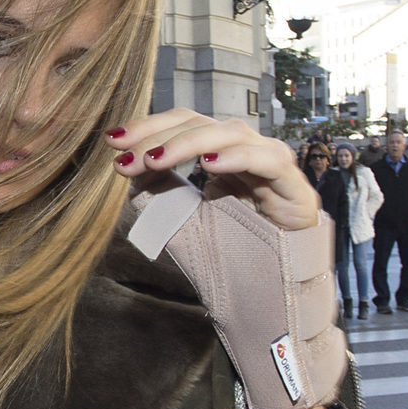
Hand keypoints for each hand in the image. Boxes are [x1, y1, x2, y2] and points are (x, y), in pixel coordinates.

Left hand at [104, 109, 319, 231]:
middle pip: (201, 122)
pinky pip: (266, 160)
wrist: (279, 286)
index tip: (113, 142)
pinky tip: (209, 165)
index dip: (148, 127)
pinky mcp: (294, 186)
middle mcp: (245, 150)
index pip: (182, 124)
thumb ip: (160, 191)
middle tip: (125, 155)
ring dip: (188, 144)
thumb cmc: (235, 251)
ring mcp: (272, 163)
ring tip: (155, 159)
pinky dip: (236, 159)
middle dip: (158, 136)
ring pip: (230, 134)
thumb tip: (128, 165)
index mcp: (220, 152)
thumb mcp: (185, 219)